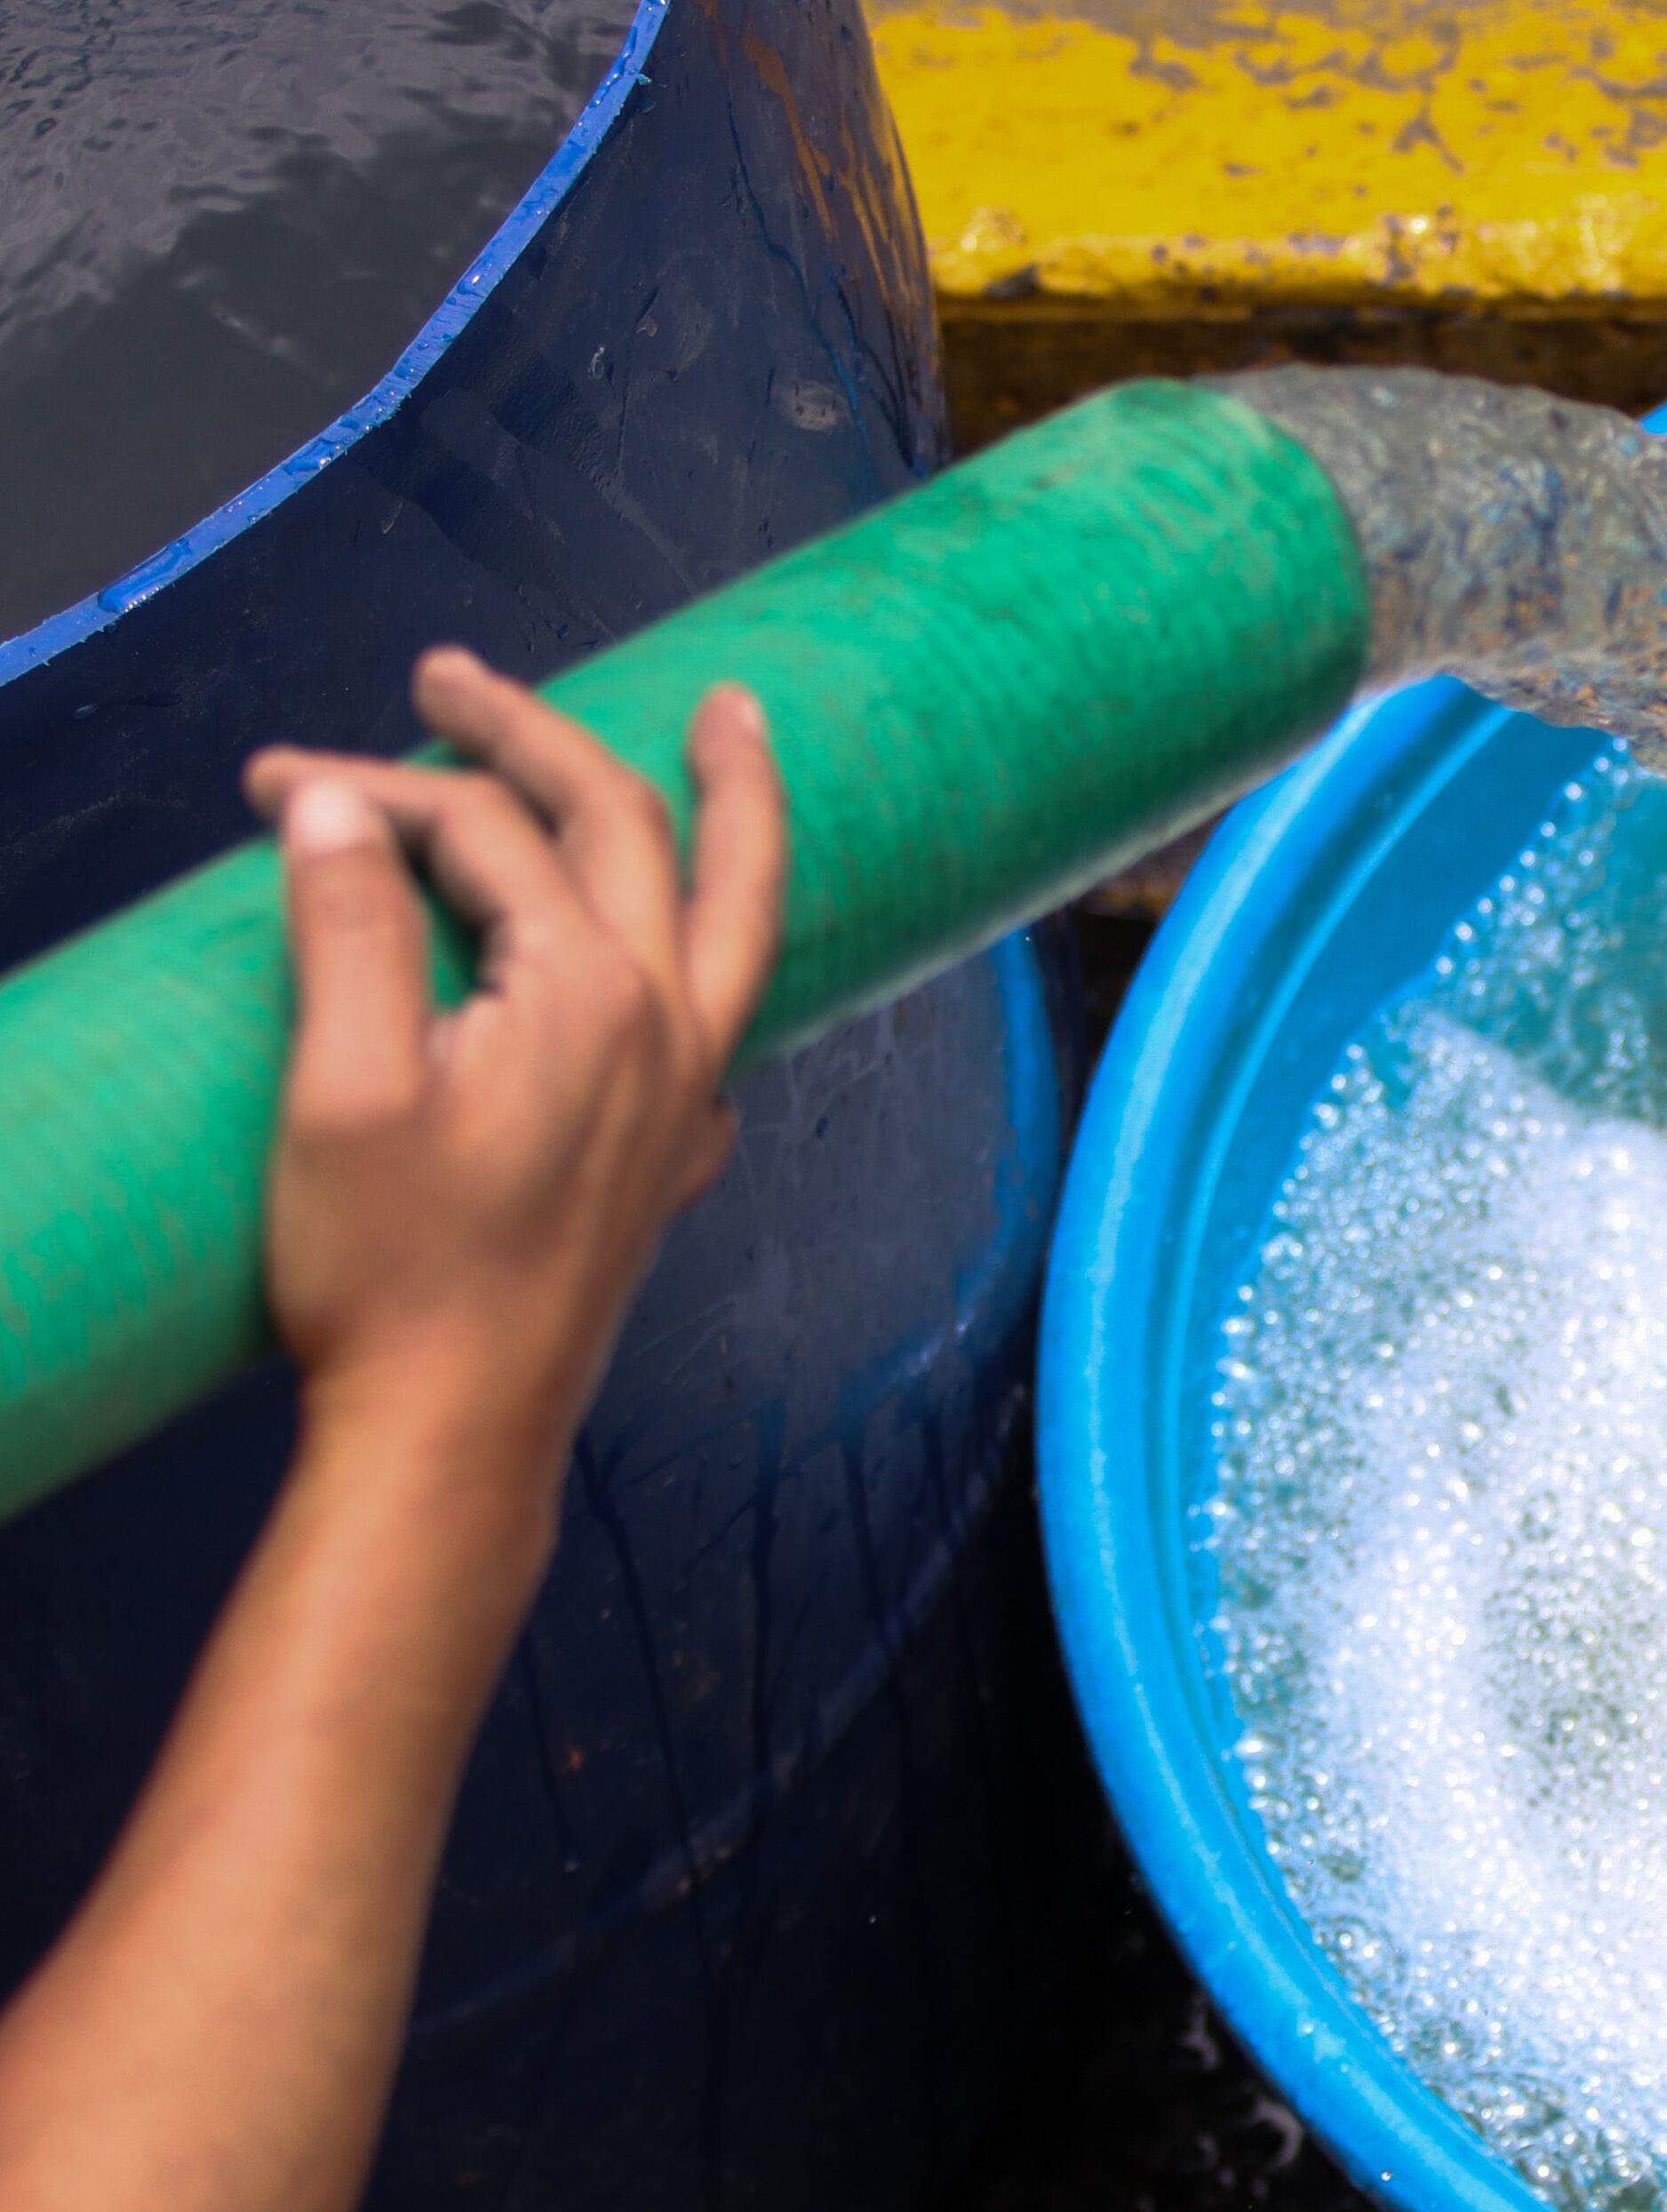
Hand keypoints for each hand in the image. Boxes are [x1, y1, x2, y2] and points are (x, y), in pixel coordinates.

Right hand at [242, 647, 785, 1496]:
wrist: (454, 1425)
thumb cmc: (389, 1270)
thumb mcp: (338, 1087)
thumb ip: (346, 930)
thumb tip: (332, 802)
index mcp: (591, 992)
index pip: (485, 835)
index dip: (375, 791)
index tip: (274, 784)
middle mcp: (668, 1023)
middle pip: (624, 828)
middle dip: (538, 734)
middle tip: (452, 672)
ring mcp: (687, 1088)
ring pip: (732, 909)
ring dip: (728, 806)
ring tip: (729, 719)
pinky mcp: (673, 1149)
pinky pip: (726, 1006)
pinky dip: (719, 934)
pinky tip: (698, 929)